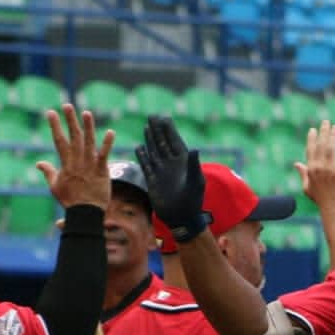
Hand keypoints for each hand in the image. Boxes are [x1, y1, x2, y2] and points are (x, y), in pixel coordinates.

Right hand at [35, 104, 113, 209]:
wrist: (85, 213)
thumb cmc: (70, 200)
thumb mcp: (55, 186)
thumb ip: (48, 172)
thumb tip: (38, 163)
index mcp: (65, 164)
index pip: (59, 141)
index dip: (55, 126)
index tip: (51, 113)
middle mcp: (77, 161)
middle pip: (74, 137)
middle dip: (70, 120)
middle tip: (67, 105)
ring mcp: (90, 165)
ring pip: (89, 142)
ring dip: (88, 127)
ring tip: (86, 113)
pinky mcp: (102, 170)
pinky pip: (105, 154)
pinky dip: (107, 143)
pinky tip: (110, 131)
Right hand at [135, 115, 207, 242]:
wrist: (181, 218)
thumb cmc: (192, 201)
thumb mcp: (195, 182)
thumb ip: (193, 165)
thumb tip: (195, 149)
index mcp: (184, 162)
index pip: (175, 141)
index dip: (170, 130)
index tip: (164, 118)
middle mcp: (172, 164)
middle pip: (163, 143)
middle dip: (158, 130)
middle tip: (152, 116)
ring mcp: (162, 172)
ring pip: (155, 151)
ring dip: (151, 139)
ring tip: (146, 126)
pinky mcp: (153, 180)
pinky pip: (147, 165)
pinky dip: (143, 156)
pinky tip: (139, 147)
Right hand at [295, 120, 334, 210]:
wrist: (333, 207)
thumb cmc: (319, 199)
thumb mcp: (307, 187)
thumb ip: (302, 173)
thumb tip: (296, 164)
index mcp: (311, 169)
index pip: (310, 149)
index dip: (312, 138)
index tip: (313, 129)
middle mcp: (320, 167)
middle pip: (321, 145)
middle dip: (323, 132)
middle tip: (326, 122)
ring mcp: (331, 169)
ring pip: (331, 148)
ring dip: (333, 136)